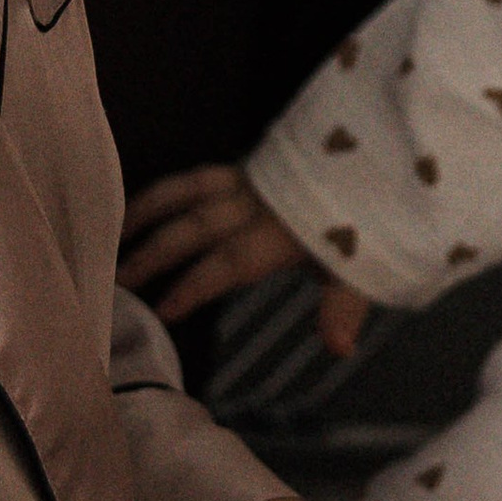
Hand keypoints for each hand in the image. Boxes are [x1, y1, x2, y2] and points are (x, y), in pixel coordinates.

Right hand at [121, 164, 370, 350]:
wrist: (390, 152)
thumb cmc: (374, 219)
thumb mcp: (365, 265)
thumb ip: (342, 305)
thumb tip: (338, 348)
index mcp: (283, 231)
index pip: (228, 263)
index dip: (194, 286)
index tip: (161, 310)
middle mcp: (258, 201)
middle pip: (196, 227)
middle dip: (155, 254)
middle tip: (115, 281)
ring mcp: (250, 179)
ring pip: (188, 193)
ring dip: (148, 214)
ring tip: (111, 237)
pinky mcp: (250, 165)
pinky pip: (198, 176)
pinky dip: (168, 191)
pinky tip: (142, 206)